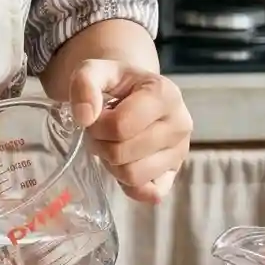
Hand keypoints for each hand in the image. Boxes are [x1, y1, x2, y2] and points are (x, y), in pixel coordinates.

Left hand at [68, 60, 189, 204]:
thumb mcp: (96, 70)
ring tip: (112, 144)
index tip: (94, 117)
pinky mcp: (175, 174)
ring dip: (112, 164)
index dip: (96, 126)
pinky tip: (124, 163)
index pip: (120, 126)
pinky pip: (148, 193)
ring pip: (133, 176)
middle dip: (100, 145)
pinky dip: (129, 185)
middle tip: (99, 133)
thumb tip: (84, 117)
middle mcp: (180, 124)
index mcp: (165, 94)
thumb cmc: (117, 83)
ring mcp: (180, 152)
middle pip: (122, 153)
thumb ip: (84, 84)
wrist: (136, 92)